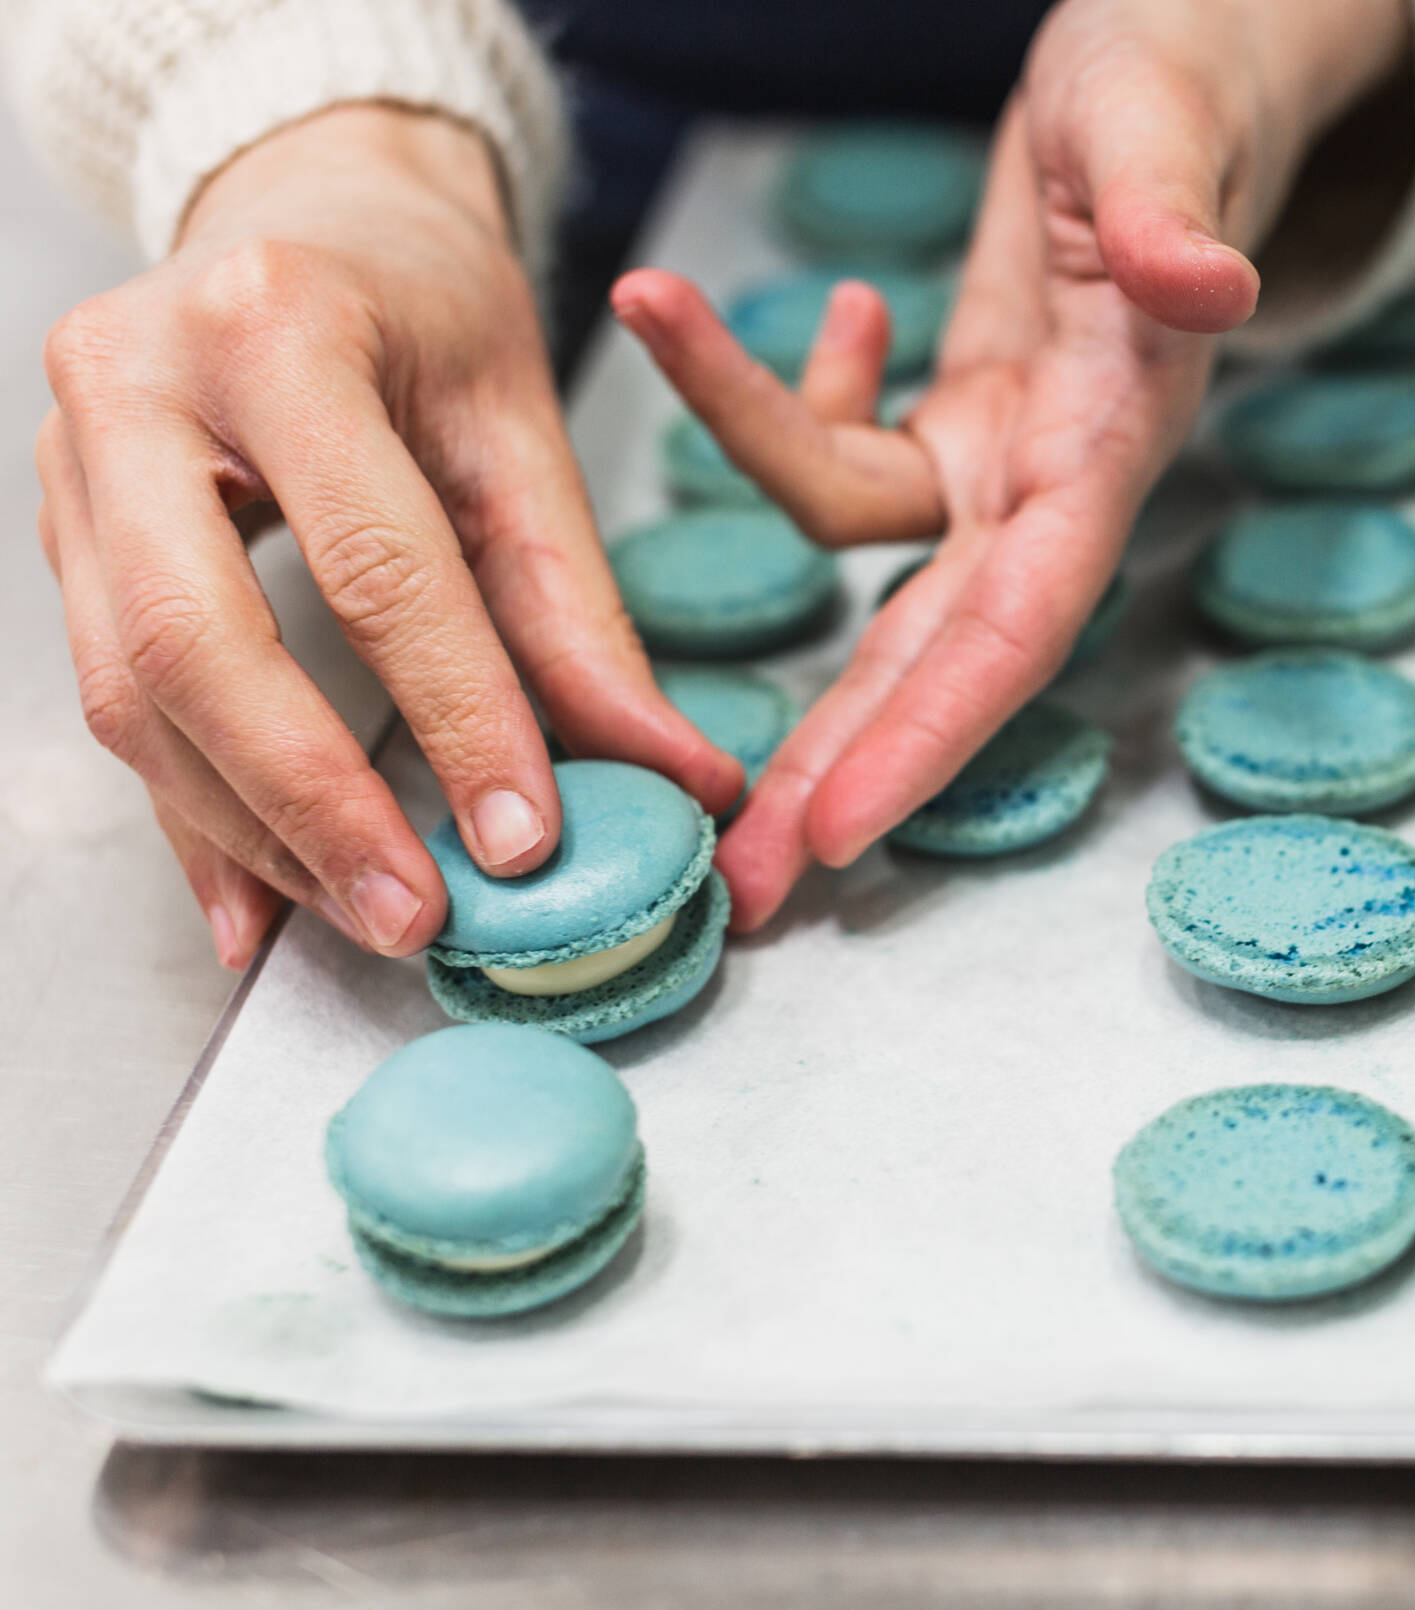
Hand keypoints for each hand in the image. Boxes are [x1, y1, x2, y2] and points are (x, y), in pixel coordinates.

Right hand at [37, 103, 742, 969]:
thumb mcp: (524, 427)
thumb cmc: (424, 304)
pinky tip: (259, 908)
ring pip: (132, 690)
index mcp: (275, 327)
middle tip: (417, 913)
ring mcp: (70, 459)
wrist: (309, 209)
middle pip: (193, 640)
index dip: (453, 712)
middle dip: (310, 801)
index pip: (372, 561)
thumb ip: (582, 609)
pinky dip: (194, 816)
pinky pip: (113, 697)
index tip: (525, 835)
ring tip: (369, 918)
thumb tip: (677, 774)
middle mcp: (136, 386)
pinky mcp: (60, 528)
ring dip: (252, 831)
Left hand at [613, 0, 1410, 931]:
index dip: (935, 730)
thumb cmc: (1175, 73)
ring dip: (786, 654)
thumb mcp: (1163, 117)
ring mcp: (1010, 457)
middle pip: (942, 656)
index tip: (838, 830)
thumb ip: (1179, 210)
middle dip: (845, 776)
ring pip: (880, 590)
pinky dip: (760, 418)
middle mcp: (1061, 473)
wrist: (1179, 52)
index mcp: (1111, 432)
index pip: (1021, 613)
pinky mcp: (965, 422)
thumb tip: (1204, 290)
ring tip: (664, 741)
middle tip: (744, 897)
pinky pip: (844, 461)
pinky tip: (699, 327)